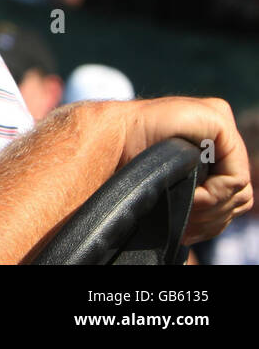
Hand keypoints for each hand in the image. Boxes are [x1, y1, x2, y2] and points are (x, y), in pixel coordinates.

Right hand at [113, 97, 252, 244]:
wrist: (108, 140)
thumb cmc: (130, 165)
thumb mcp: (175, 184)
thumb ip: (203, 193)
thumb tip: (224, 218)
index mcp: (211, 143)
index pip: (235, 191)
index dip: (215, 215)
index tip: (188, 228)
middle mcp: (219, 132)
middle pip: (240, 194)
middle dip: (214, 216)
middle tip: (187, 223)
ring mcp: (220, 122)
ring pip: (240, 189)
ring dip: (213, 208)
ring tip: (187, 208)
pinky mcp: (218, 120)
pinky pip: (236, 176)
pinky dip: (215, 195)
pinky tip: (191, 195)